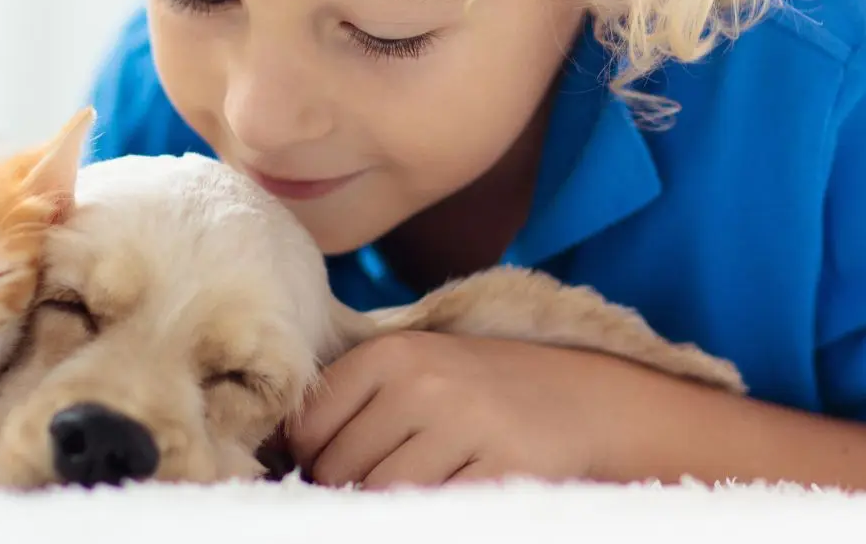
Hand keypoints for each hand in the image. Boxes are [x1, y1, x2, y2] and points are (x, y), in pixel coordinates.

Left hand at [286, 331, 636, 489]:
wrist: (584, 398)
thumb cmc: (481, 390)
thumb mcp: (416, 370)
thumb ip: (352, 401)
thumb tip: (281, 454)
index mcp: (391, 353)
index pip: (308, 428)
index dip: (314, 458)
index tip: (340, 461)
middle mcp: (423, 383)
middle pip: (340, 469)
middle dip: (352, 486)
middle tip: (391, 474)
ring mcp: (466, 425)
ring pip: (383, 496)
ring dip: (393, 502)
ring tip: (424, 482)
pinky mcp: (505, 468)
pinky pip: (437, 511)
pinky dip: (436, 512)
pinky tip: (454, 492)